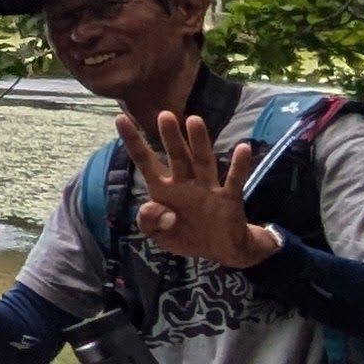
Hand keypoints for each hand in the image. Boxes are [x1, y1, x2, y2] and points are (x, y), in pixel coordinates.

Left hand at [126, 107, 277, 267]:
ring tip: (194, 120)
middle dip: (171, 137)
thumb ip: (149, 222)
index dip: (133, 141)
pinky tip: (243, 148)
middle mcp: (184, 183)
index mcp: (163, 190)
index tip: (120, 118)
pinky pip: (234, 180)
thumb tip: (153, 208)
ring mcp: (207, 189)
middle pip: (177, 156)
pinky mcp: (228, 199)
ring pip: (202, 162)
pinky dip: (239, 166)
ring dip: (199, 143)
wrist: (220, 250)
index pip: (145, 161)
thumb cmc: (185, 235)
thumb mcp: (159, 235)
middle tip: (164, 114)